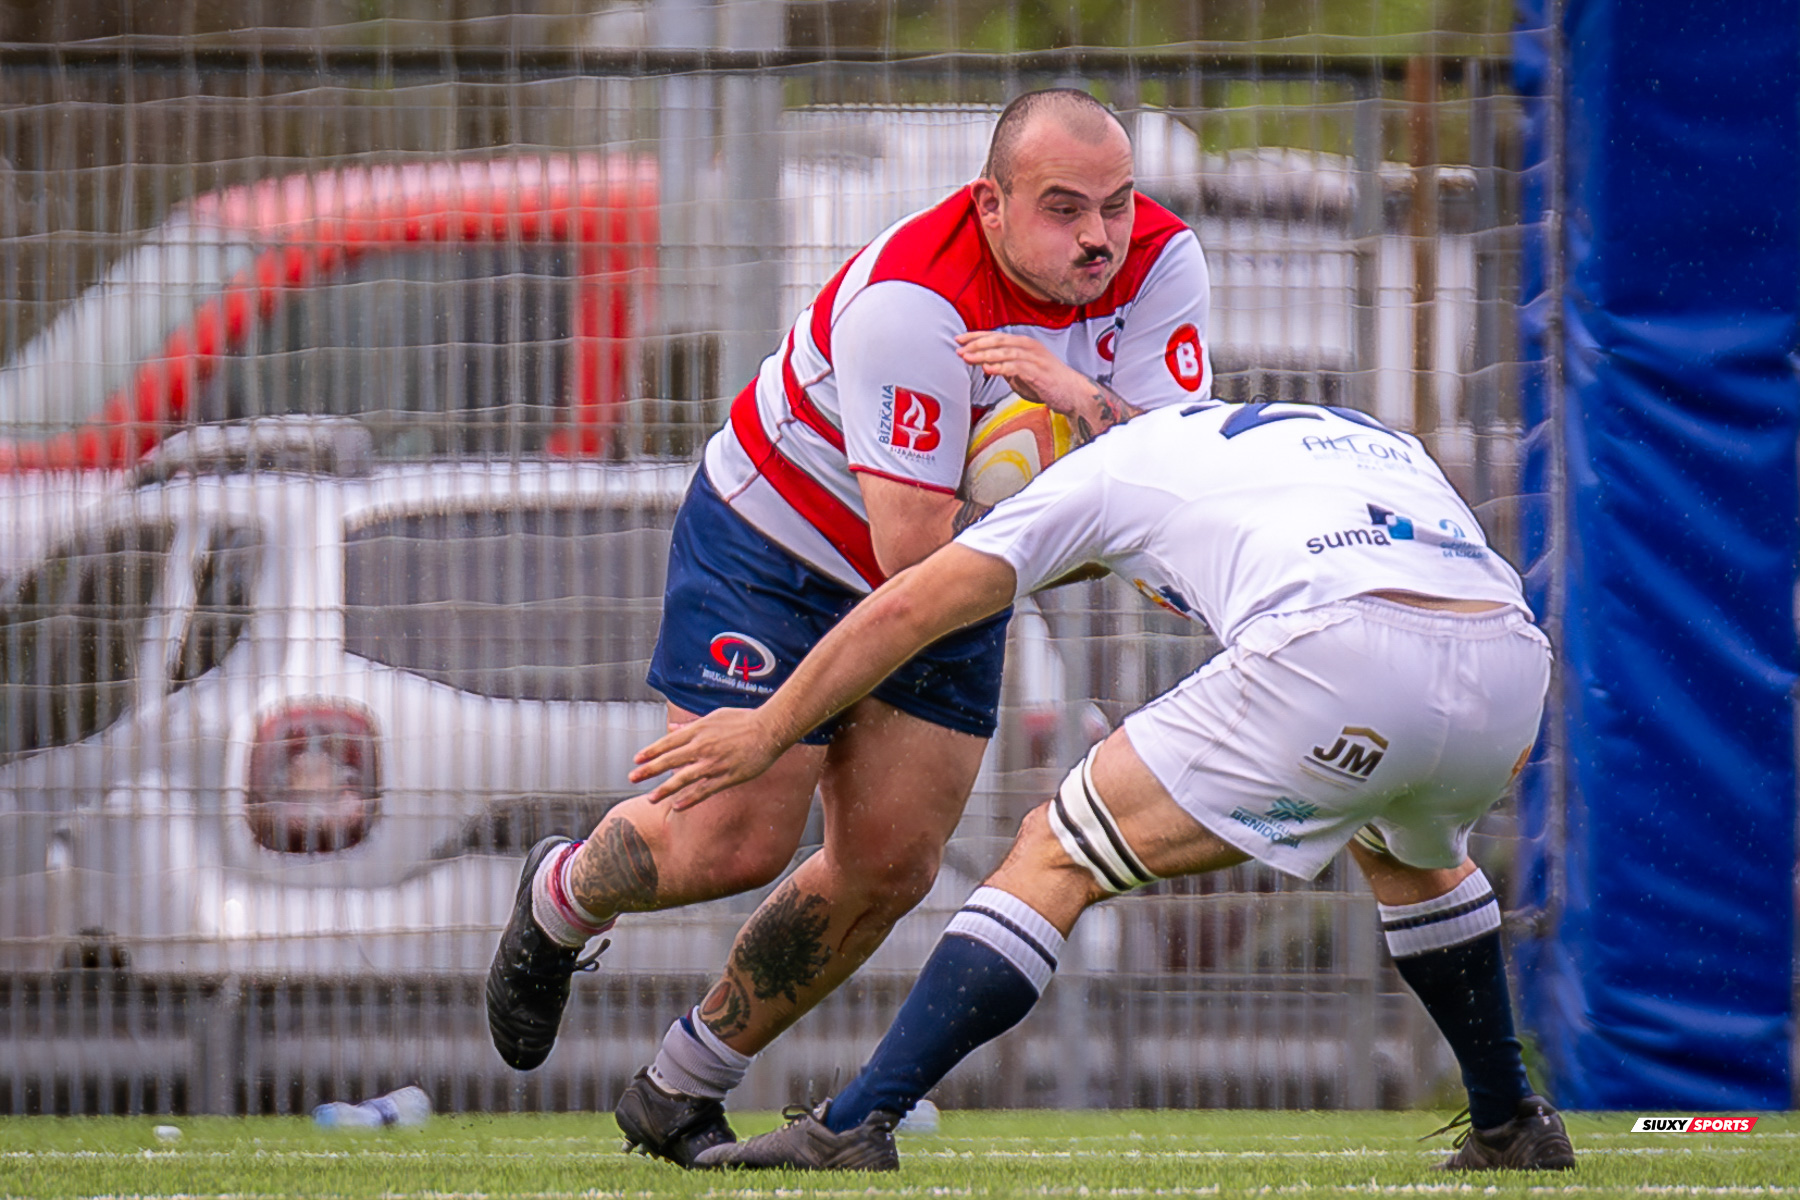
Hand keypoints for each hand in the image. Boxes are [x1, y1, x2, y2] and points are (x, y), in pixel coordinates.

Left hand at [628, 708, 786, 810]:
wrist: (769, 728)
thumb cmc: (743, 720)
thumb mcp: (714, 716)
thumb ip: (690, 725)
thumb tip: (670, 729)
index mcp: (699, 730)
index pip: (668, 743)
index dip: (650, 752)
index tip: (636, 759)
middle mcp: (702, 747)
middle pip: (669, 761)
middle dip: (648, 770)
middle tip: (632, 778)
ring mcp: (714, 763)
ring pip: (683, 779)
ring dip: (664, 789)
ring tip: (651, 798)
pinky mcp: (727, 776)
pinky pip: (704, 791)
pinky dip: (689, 799)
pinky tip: (677, 806)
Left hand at [955, 331, 1094, 415]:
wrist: (1073, 393)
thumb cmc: (1048, 383)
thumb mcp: (1022, 373)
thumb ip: (1006, 367)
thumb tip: (987, 365)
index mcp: (1024, 344)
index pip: (996, 335)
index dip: (976, 336)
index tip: (959, 339)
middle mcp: (1029, 347)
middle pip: (998, 340)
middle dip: (976, 343)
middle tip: (959, 348)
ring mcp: (1034, 358)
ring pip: (1005, 351)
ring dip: (984, 354)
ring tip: (967, 357)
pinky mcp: (1038, 372)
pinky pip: (1016, 367)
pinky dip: (1000, 367)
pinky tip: (988, 369)